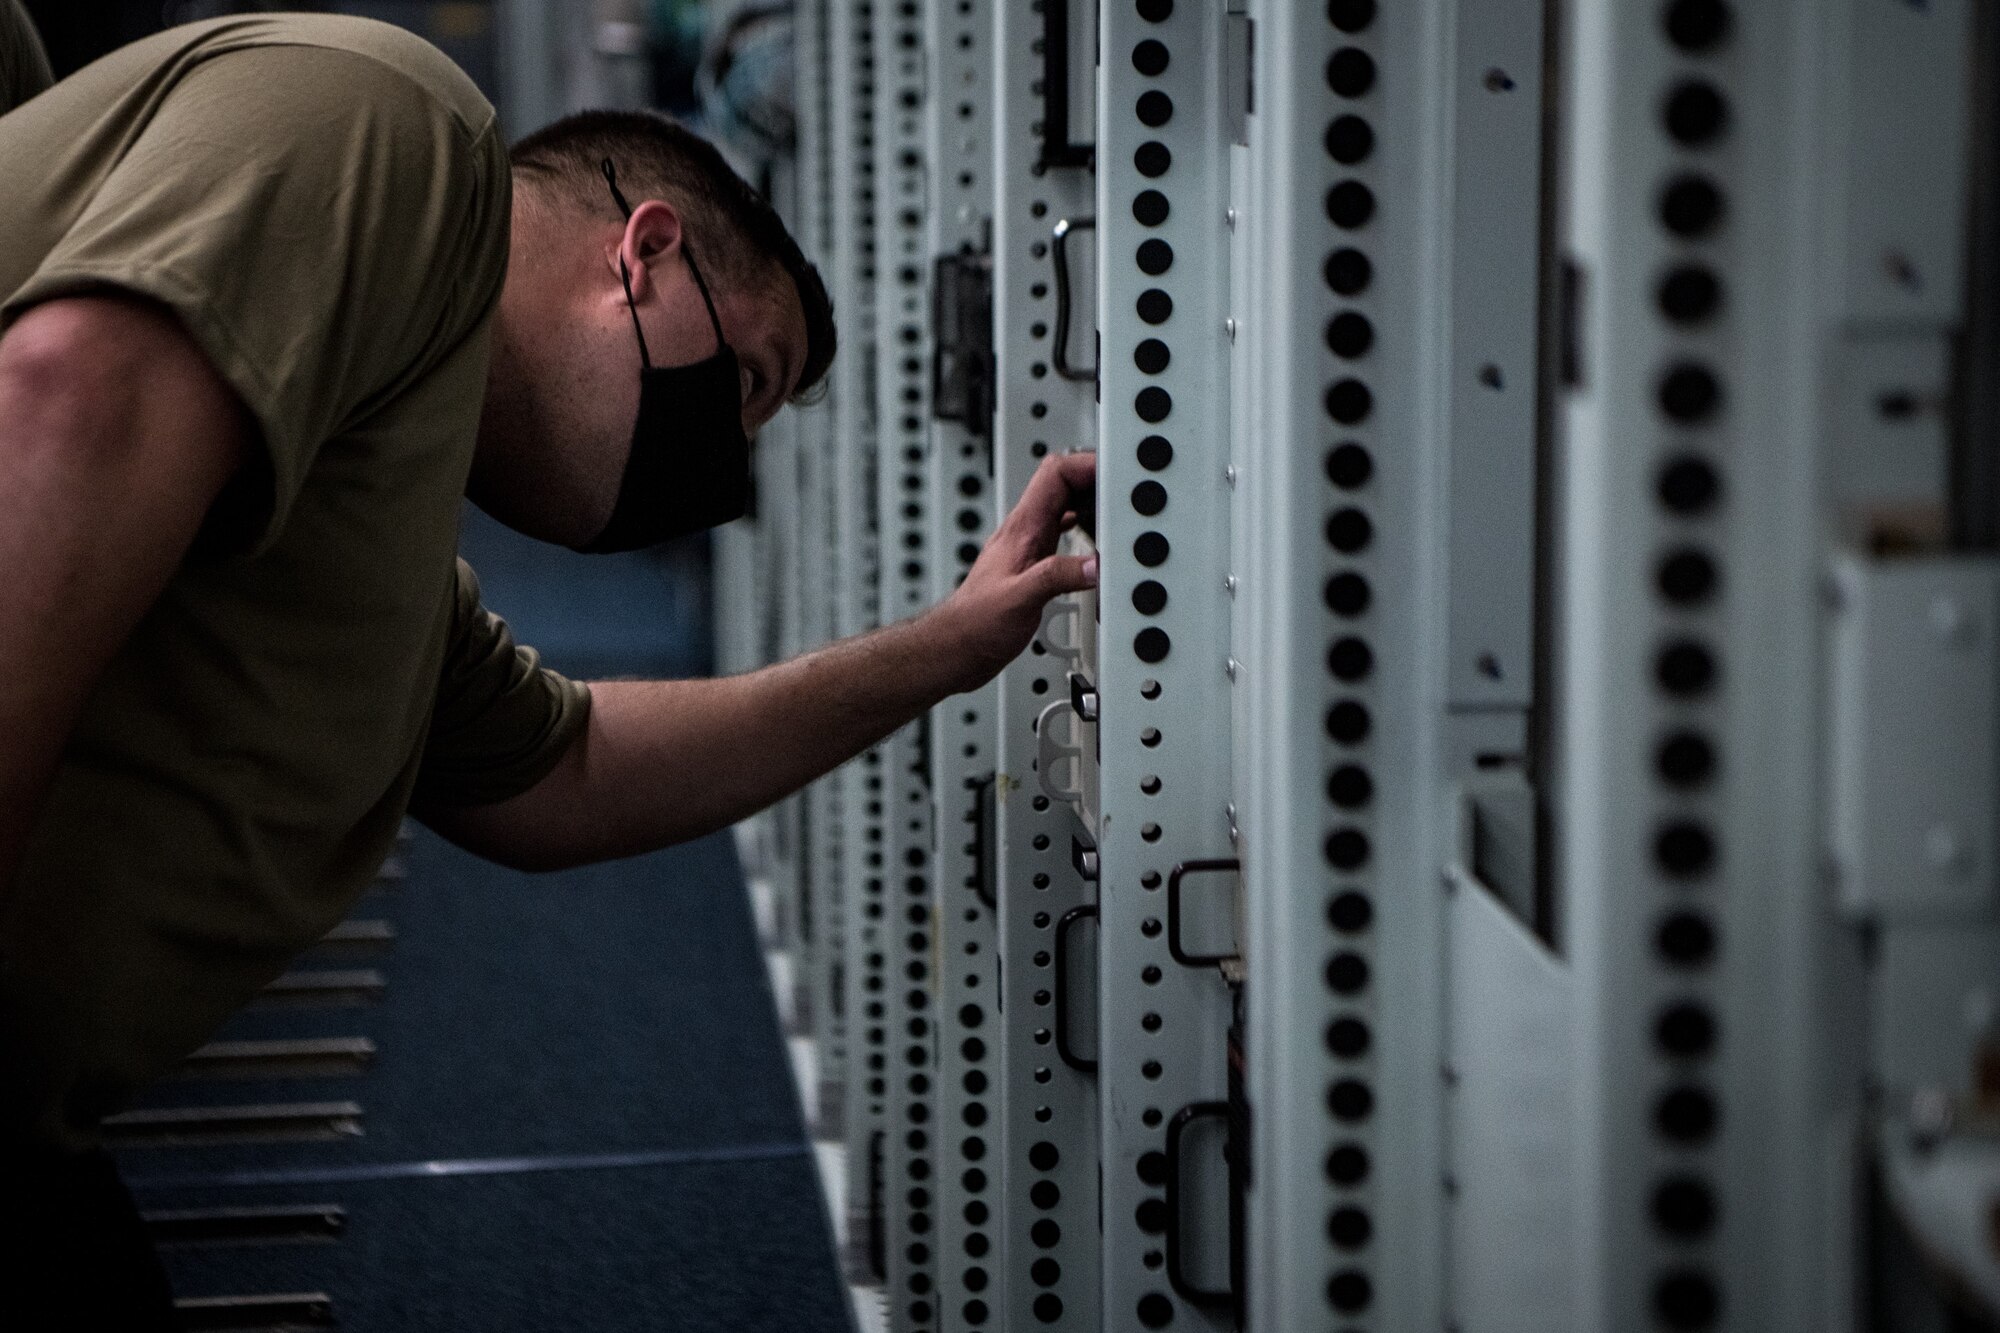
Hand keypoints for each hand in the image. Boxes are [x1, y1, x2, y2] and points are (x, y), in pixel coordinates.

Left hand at [933, 450, 1097, 691]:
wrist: (957, 647)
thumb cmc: (976, 623)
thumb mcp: (1022, 599)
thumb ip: (1059, 578)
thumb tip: (1097, 564)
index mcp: (1023, 528)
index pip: (1056, 472)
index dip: (1088, 464)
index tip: (1117, 473)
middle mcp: (1026, 531)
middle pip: (1066, 484)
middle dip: (1099, 482)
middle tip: (1128, 495)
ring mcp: (1030, 546)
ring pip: (1066, 507)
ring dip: (1094, 506)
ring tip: (1120, 517)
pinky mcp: (1034, 564)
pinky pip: (1063, 533)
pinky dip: (1085, 532)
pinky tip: (1098, 544)